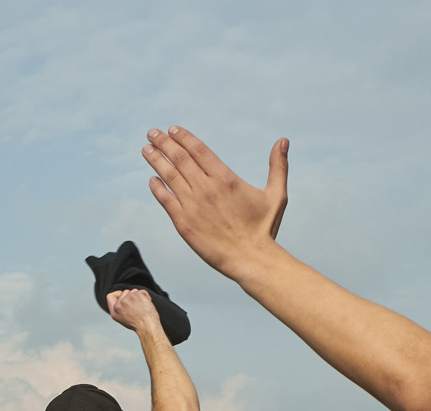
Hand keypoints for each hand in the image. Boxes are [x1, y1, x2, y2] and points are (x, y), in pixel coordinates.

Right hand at [105, 287, 164, 335]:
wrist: (147, 326)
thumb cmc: (138, 325)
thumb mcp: (123, 319)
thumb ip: (120, 309)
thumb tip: (122, 299)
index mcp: (114, 312)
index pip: (110, 296)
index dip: (117, 294)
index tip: (124, 297)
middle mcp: (119, 305)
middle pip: (124, 292)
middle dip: (131, 296)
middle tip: (136, 306)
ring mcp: (127, 299)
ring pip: (133, 291)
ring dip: (139, 297)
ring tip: (142, 307)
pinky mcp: (135, 295)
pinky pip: (142, 291)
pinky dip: (146, 297)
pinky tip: (146, 305)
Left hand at [144, 128, 288, 275]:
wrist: (251, 259)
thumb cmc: (265, 228)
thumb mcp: (277, 195)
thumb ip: (278, 166)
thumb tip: (283, 140)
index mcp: (226, 179)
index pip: (198, 150)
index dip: (183, 138)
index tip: (172, 130)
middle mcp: (206, 189)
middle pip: (180, 159)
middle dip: (164, 143)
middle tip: (152, 133)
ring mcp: (193, 206)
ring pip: (169, 176)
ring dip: (156, 160)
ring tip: (146, 149)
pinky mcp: (184, 224)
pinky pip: (166, 201)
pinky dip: (158, 188)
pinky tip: (152, 179)